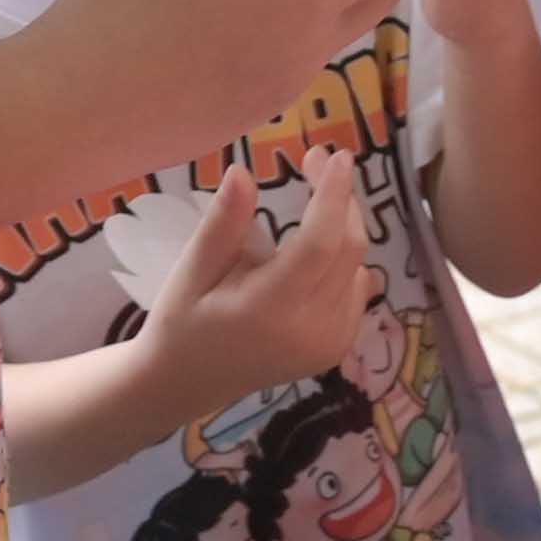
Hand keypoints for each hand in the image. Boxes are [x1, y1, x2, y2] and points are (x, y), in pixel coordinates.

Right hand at [152, 148, 376, 403]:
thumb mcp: (192, 271)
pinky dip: (348, 259)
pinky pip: (357, 290)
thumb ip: (223, 224)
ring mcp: (328, 343)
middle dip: (342, 198)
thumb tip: (242, 172)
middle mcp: (309, 330)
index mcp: (269, 310)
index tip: (337, 155)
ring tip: (320, 191)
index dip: (334, 196)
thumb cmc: (182, 322)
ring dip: (346, 224)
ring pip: (358, 266)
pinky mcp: (335, 348)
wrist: (184, 385)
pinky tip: (322, 243)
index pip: (319, 244)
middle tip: (318, 159)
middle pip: (348, 250)